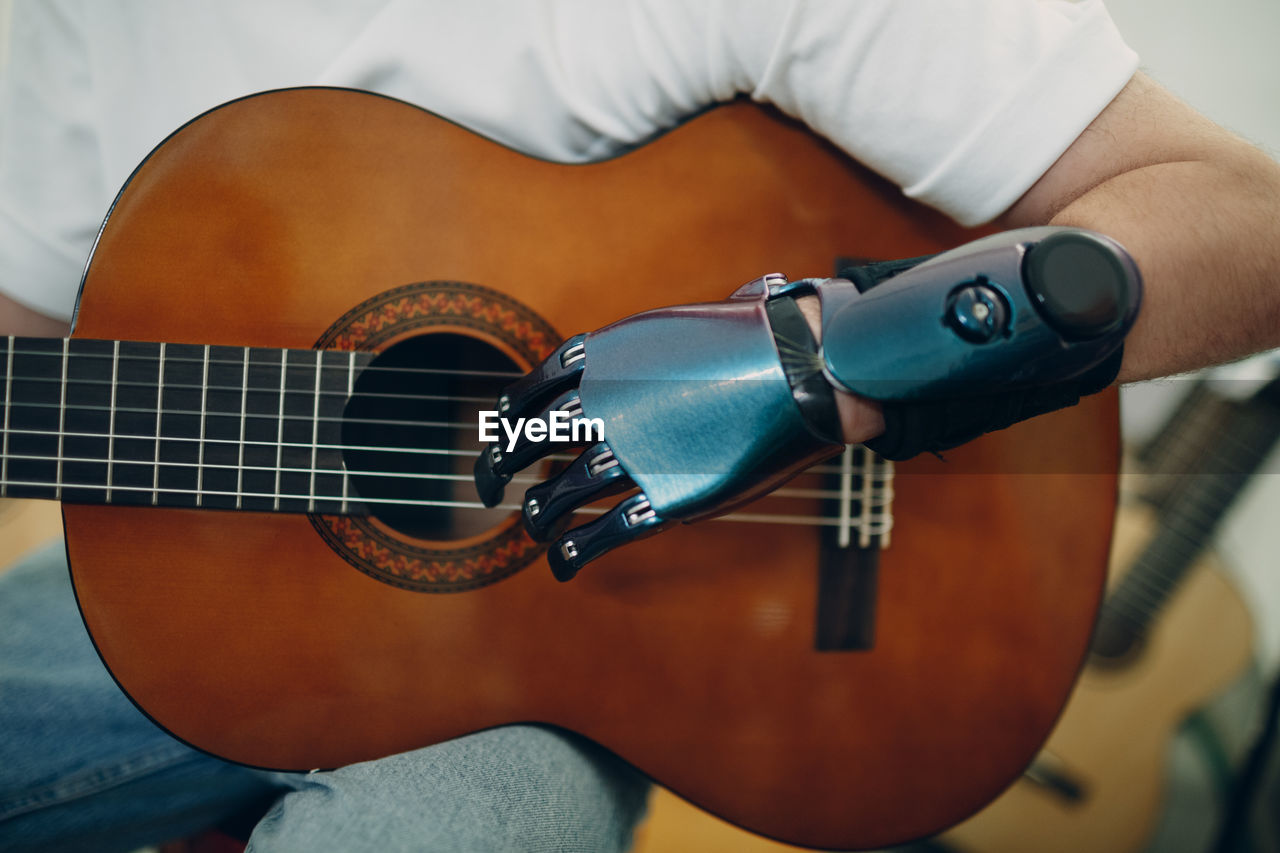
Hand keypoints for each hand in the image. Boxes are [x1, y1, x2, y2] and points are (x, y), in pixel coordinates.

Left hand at [473, 275, 875, 579]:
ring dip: (537, 518)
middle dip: (497, 470)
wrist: (810, 369)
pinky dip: (572, 551)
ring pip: (556, 495)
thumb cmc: (765, 336)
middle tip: (489, 489)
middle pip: (524, 444)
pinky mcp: (663, 497)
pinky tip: (563, 562)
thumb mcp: (701, 314)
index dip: (505, 420)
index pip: (528, 391)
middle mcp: (602, 403)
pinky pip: (600, 533)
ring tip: (534, 530)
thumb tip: (725, 301)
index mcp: (604, 356)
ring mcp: (629, 452)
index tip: (499, 435)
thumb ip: (681, 331)